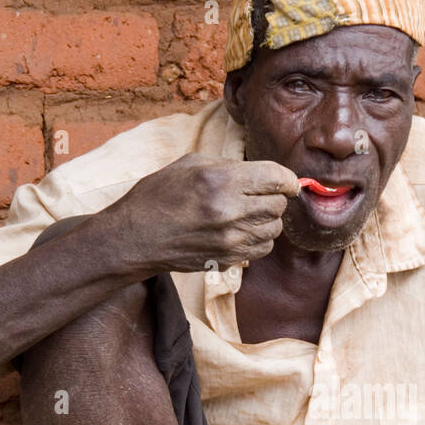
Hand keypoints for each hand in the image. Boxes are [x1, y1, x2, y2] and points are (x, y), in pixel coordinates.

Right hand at [111, 154, 299, 275]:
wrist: (135, 237)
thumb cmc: (159, 195)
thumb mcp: (191, 164)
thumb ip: (231, 167)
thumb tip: (262, 173)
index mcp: (221, 180)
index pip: (277, 178)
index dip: (288, 180)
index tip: (288, 183)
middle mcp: (230, 211)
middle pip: (278, 205)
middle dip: (275, 198)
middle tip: (261, 196)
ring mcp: (230, 239)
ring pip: (274, 229)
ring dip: (267, 220)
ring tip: (248, 214)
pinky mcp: (228, 259)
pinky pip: (263, 249)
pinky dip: (259, 239)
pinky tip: (242, 231)